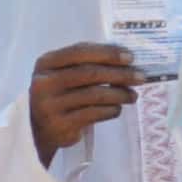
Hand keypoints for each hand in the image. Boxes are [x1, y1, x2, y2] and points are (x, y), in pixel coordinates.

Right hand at [26, 43, 146, 161]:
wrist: (40, 129)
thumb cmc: (61, 95)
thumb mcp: (64, 74)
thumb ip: (87, 64)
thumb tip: (127, 59)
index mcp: (45, 63)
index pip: (79, 52)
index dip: (107, 53)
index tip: (131, 57)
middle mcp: (43, 82)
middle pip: (90, 73)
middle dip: (120, 74)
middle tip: (141, 77)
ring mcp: (49, 105)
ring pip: (95, 95)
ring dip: (120, 94)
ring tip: (133, 95)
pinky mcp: (60, 125)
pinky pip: (94, 114)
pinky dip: (111, 110)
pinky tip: (118, 108)